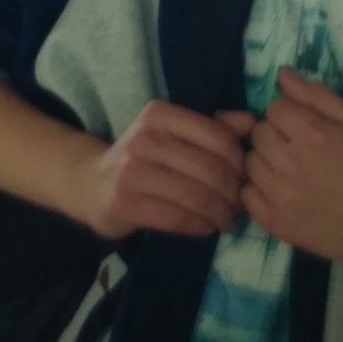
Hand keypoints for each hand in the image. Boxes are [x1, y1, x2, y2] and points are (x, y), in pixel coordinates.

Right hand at [76, 101, 254, 241]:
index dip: (240, 162)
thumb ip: (213, 127)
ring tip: (227, 220)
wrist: (90, 182)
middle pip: (210, 168)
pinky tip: (206, 227)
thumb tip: (252, 123)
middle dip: (233, 192)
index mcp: (160, 115)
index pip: (217, 136)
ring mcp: (131, 171)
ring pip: (196, 195)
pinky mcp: (124, 203)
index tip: (245, 179)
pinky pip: (178, 217)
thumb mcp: (174, 134)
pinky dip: (200, 225)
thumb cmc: (143, 158)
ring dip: (220, 213)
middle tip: (240, 206)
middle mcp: (144, 138)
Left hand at [242, 70, 342, 268]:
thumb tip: (281, 75)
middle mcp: (289, 164)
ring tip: (291, 172)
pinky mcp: (274, 222)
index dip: (289, 115)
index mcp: (311, 134)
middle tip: (298, 150)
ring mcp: (279, 196)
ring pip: (250, 163)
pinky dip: (260, 191)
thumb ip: (317, 96)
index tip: (304, 128)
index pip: (274, 109)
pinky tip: (283, 193)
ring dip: (266, 162)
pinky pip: (246, 195)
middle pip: (258, 134)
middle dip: (275, 136)